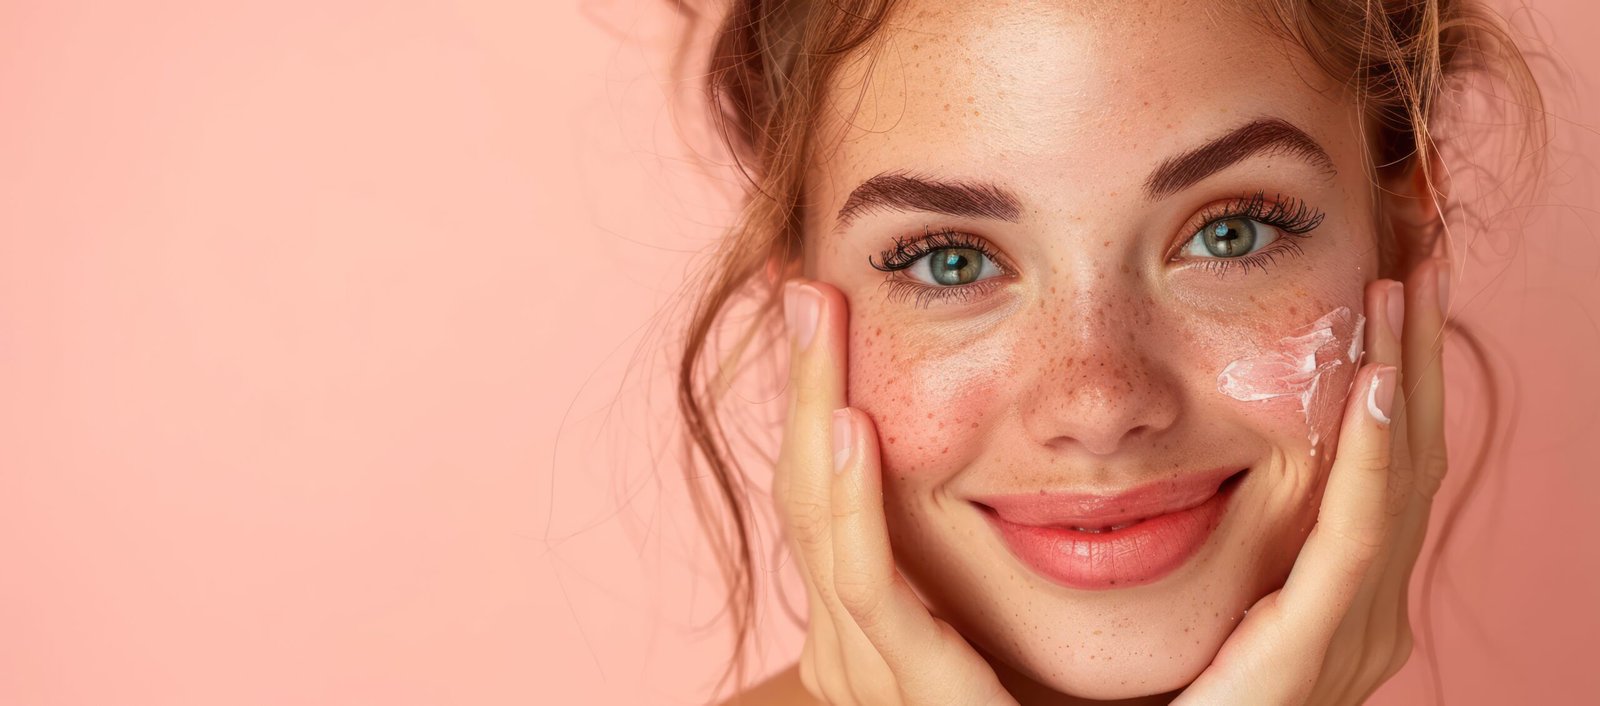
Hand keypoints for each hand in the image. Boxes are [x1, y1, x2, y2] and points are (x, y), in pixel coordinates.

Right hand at [778, 279, 1019, 705]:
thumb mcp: (1010, 639)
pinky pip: (873, 592)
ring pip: (820, 526)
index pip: (829, 497)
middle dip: (805, 387)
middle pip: (806, 496)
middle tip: (806, 286)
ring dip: (816, 414)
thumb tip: (1040, 476)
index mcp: (875, 630)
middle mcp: (857, 650)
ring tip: (814, 319)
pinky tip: (853, 427)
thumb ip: (991, 576)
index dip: (819, 402)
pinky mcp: (922, 702)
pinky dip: (853, 507)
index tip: (830, 312)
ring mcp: (876, 676)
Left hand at [1174, 258, 1451, 704]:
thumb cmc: (1158, 696)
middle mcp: (1364, 611)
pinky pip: (1354, 535)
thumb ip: (1223, 537)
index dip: (1398, 372)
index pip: (1385, 463)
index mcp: (1341, 595)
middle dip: (1416, 353)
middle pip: (1408, 456)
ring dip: (1403, 375)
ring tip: (1403, 285)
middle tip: (1419, 256)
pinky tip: (1375, 381)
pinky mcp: (1312, 646)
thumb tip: (1191, 445)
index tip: (1392, 285)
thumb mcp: (1204, 596)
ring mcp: (1350, 632)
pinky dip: (1368, 453)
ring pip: (1396, 478)